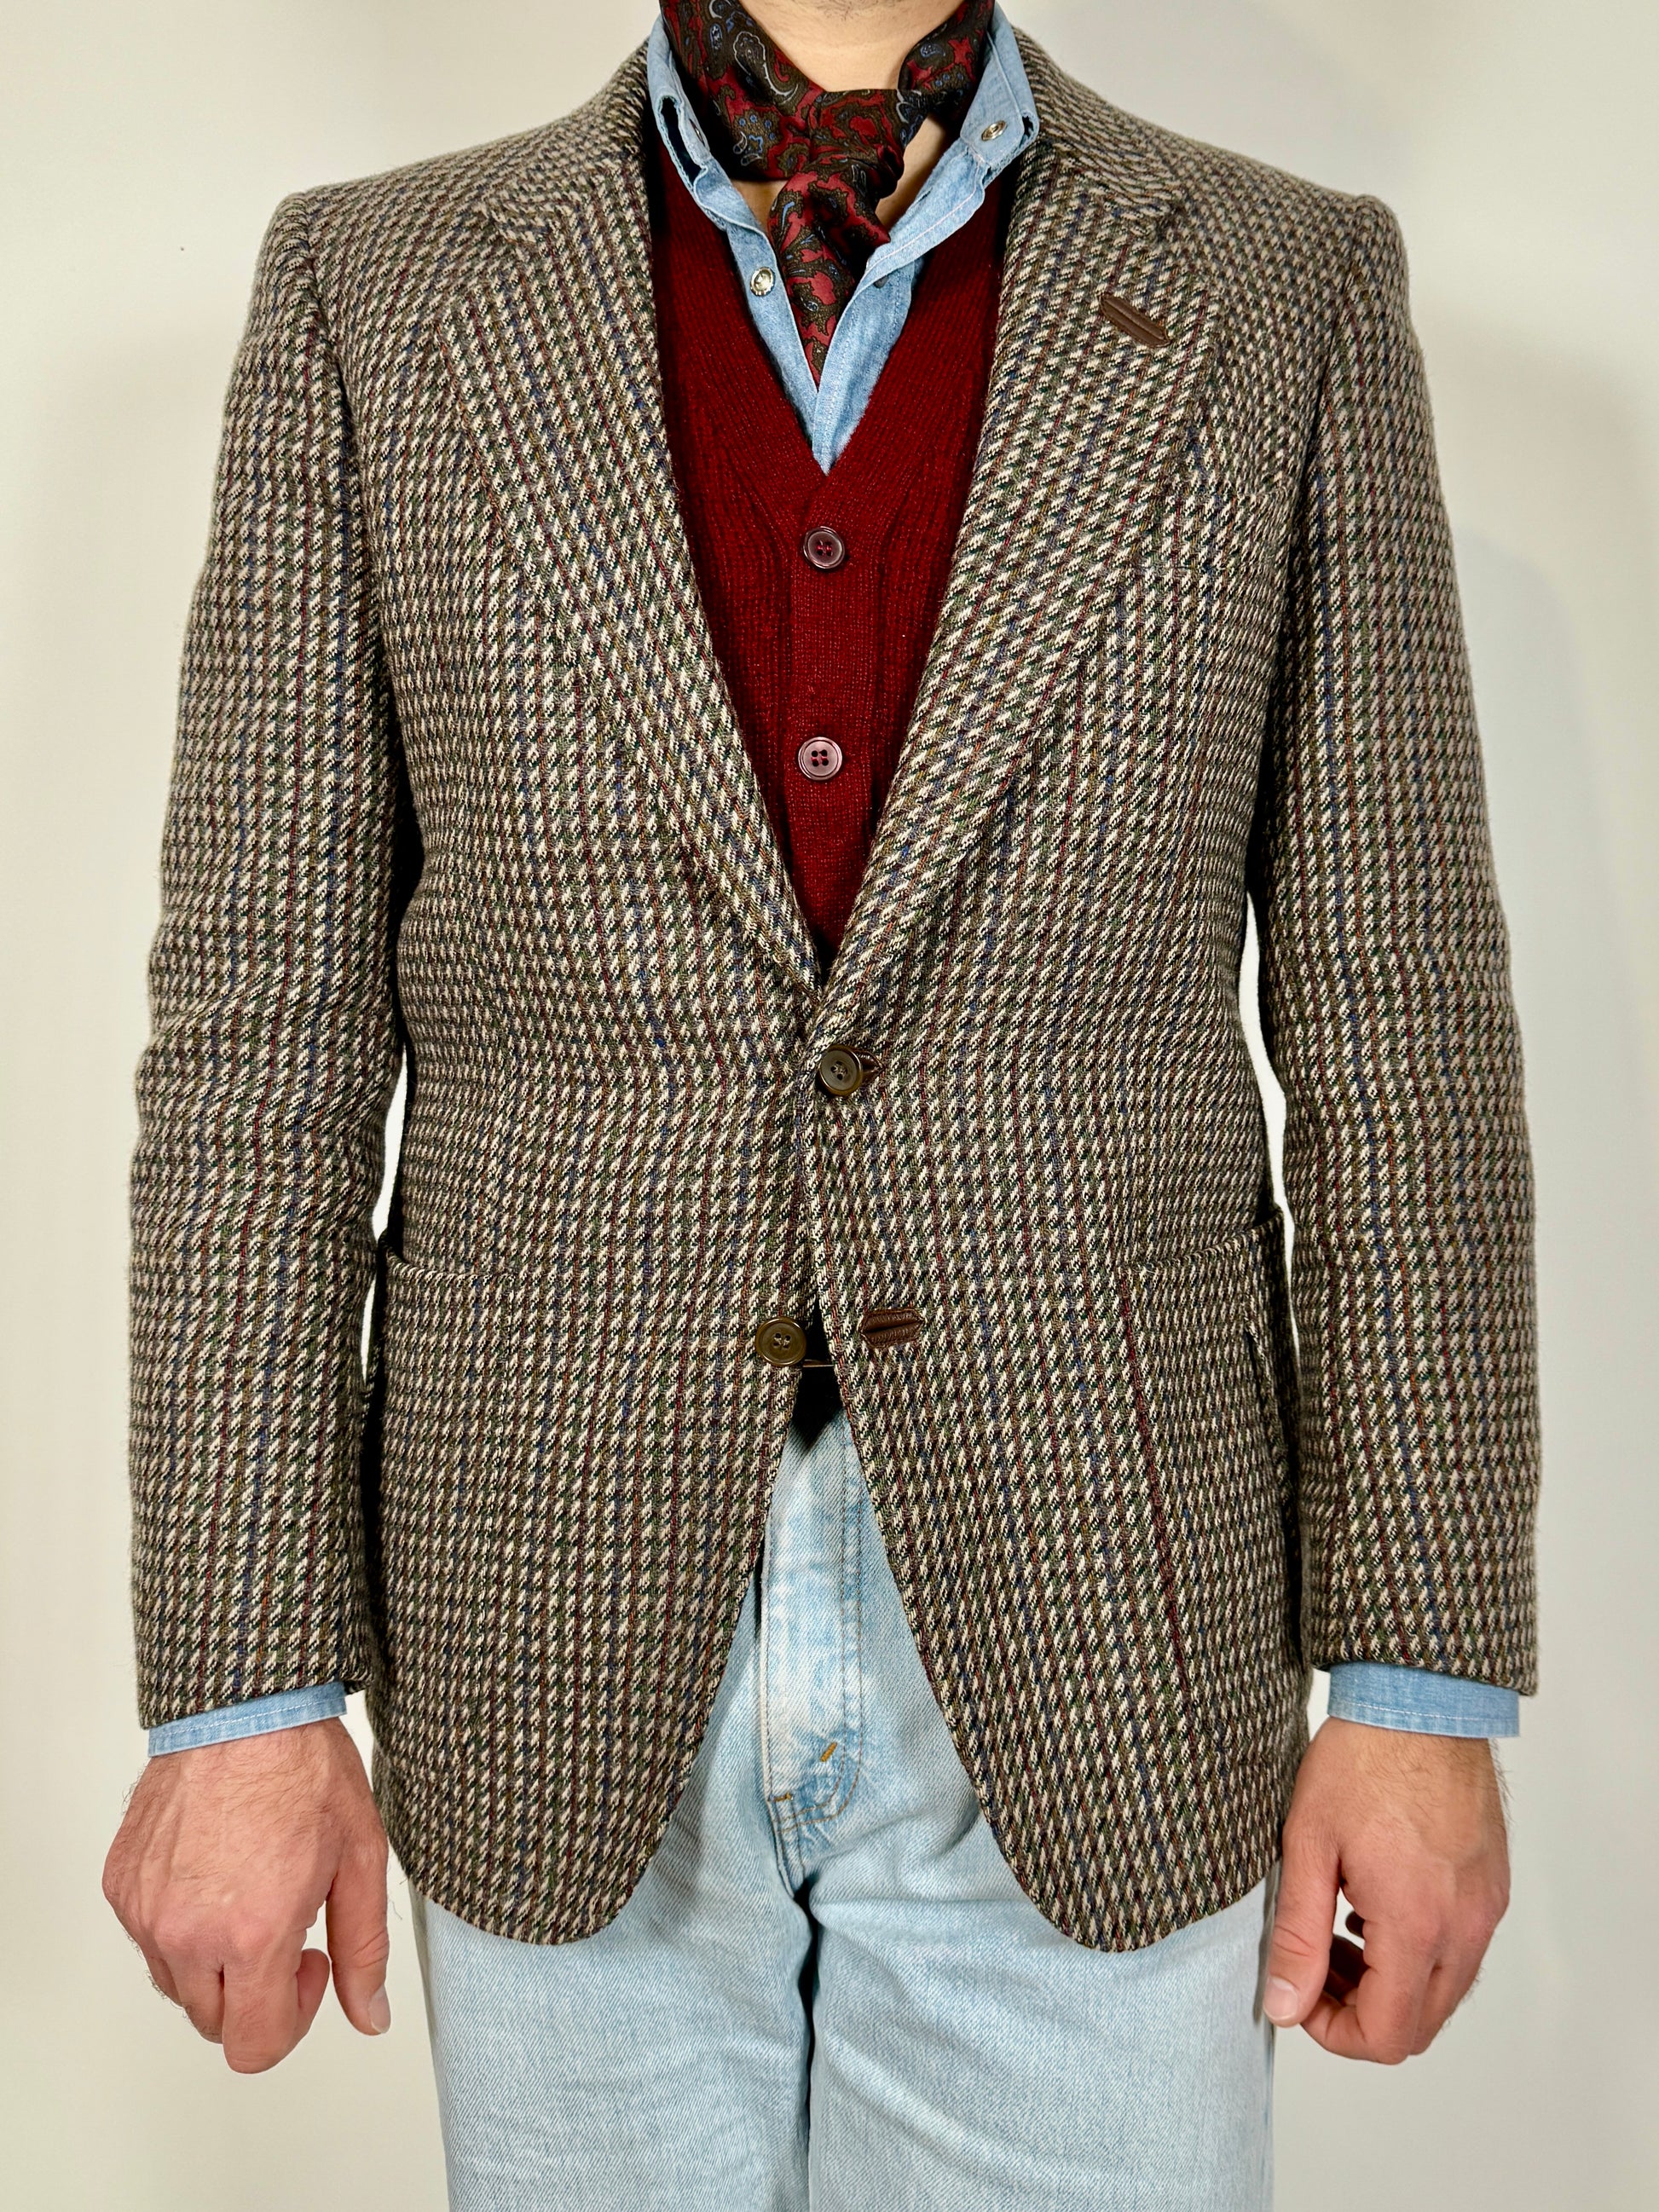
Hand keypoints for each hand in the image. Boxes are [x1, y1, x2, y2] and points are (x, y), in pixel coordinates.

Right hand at [103, 1717, 390, 2072]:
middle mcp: (187, 1934)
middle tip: (287, 1927)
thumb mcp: (361, 1859)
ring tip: (251, 1894)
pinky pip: (149, 1938)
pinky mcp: (121, 1885)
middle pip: (214, 2024)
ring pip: (177, 1985)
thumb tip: (369, 2015)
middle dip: (256, 1994)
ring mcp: (145, 1912)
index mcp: (251, 1936)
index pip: (255, 2047)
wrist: (244, 1708)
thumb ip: (364, 1951)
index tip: (308, 1965)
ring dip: (216, 1963)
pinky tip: (216, 1874)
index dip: (292, 2020)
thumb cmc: (303, 1770)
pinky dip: (181, 1926)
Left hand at [1263, 1717, 1508, 2061]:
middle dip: (1361, 2013)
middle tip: (1315, 1964)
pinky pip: (1461, 1949)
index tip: (1300, 1995)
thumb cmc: (1360, 1761)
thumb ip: (1297, 1936)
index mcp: (1416, 1924)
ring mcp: (1485, 1907)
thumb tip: (1283, 2005)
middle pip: (1420, 2025)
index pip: (1388, 2035)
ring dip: (1390, 1984)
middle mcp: (1464, 1926)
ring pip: (1443, 1990)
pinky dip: (1418, 1950)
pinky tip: (1373, 1903)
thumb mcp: (1307, 1846)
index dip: (1336, 2033)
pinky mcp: (1492, 1885)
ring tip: (1339, 1928)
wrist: (1420, 1701)